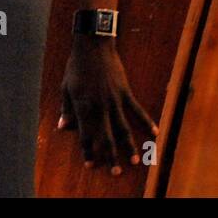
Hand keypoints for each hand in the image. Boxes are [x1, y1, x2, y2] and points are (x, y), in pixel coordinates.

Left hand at [58, 36, 158, 174]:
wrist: (93, 46)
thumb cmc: (76, 66)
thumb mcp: (66, 88)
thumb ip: (66, 109)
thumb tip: (62, 127)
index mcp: (83, 106)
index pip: (86, 135)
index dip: (88, 150)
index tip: (90, 164)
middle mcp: (100, 106)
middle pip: (106, 136)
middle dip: (110, 155)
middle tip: (115, 172)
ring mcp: (115, 100)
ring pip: (123, 128)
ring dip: (129, 146)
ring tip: (135, 161)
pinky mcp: (126, 92)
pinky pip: (137, 110)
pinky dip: (146, 122)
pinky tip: (154, 133)